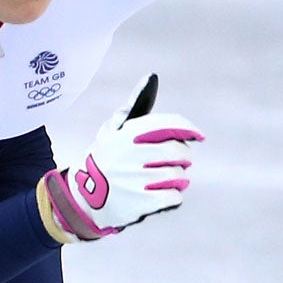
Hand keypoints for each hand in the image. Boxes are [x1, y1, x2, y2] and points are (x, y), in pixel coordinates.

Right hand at [40, 75, 202, 240]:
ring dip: (180, 178)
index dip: (188, 129)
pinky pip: (173, 198)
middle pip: (177, 152)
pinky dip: (174, 196)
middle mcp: (131, 156)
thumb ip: (134, 107)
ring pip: (177, 176)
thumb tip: (151, 78)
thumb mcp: (112, 130)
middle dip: (184, 156)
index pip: (167, 125)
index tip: (199, 136)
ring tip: (171, 178)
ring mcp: (135, 181)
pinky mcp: (140, 204)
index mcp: (126, 135)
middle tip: (180, 160)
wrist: (84, 198)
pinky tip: (165, 194)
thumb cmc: (106, 158)